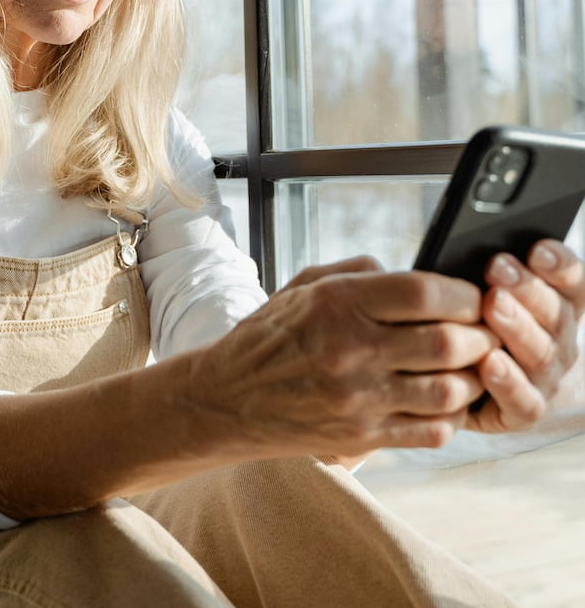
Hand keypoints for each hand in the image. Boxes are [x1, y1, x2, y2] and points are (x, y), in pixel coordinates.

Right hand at [187, 257, 498, 461]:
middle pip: (446, 341)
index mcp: (336, 303)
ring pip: (448, 390)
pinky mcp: (361, 437)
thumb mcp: (304, 285)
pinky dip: (450, 415)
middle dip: (478, 336)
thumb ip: (362, 273)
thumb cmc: (269, 336)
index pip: (423, 292)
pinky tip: (442, 400)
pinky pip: (431, 430)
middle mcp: (349, 349)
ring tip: (469, 367)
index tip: (471, 297)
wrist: (228, 397)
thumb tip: (417, 275)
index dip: (462, 293)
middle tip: (483, 332)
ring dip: (471, 378)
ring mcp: (357, 398)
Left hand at [468, 239, 584, 432]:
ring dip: (517, 327)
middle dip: (527, 288)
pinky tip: (489, 362)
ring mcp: (546, 379)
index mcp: (558, 308)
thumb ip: (489, 277)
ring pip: (541, 354)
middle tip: (498, 267)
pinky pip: (523, 399)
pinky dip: (508, 381)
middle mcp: (560, 343)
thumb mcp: (484, 294)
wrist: (478, 387)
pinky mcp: (525, 411)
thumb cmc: (476, 326)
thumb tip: (468, 247)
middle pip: (555, 314)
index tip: (537, 249)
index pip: (572, 284)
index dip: (560, 266)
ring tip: (492, 305)